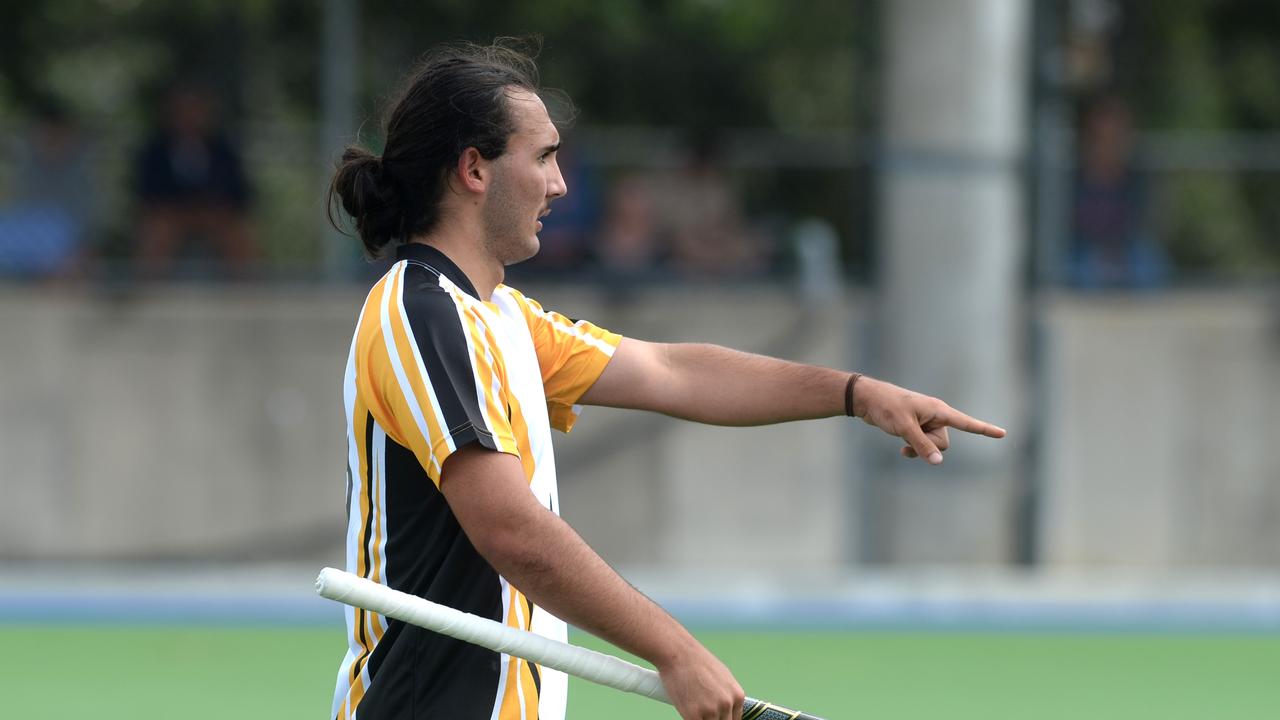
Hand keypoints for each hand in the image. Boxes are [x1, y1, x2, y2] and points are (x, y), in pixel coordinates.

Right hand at [655, 640, 743, 719]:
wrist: (678, 653)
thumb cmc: (697, 662)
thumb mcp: (722, 676)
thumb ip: (727, 695)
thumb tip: (726, 708)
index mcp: (737, 696)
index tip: (715, 718)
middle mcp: (726, 705)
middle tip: (703, 715)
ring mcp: (710, 711)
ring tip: (694, 710)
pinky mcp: (693, 715)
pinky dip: (689, 719)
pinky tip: (686, 713)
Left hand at [852, 376, 1005, 464]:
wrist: (868, 400)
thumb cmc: (887, 407)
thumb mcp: (904, 427)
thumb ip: (922, 445)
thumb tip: (938, 462)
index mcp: (938, 410)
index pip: (966, 422)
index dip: (985, 430)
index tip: (1003, 434)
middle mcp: (936, 416)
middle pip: (944, 443)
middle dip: (929, 446)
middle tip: (909, 433)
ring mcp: (926, 422)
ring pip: (932, 446)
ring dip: (919, 448)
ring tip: (902, 437)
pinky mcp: (916, 428)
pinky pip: (923, 445)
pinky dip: (914, 449)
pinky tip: (901, 447)